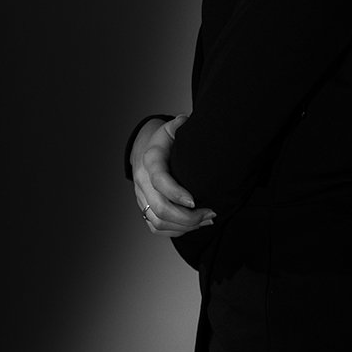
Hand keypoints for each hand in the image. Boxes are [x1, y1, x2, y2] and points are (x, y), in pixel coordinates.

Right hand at [131, 114, 215, 236]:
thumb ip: (181, 124)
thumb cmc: (163, 141)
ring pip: (158, 222)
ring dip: (184, 225)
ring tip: (207, 219)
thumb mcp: (172, 128)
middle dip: (187, 216)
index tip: (195, 200)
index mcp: (151, 162)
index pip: (160, 181)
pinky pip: (156, 227)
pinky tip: (195, 225)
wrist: (144, 150)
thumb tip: (188, 120)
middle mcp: (143, 182)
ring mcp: (142, 197)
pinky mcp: (144, 208)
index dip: (177, 194)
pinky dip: (176, 230)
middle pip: (160, 208)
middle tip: (210, 213)